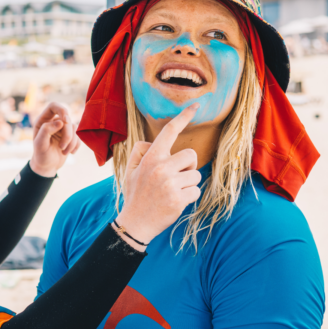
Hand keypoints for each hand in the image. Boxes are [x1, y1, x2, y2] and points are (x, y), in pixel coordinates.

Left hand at [30, 102, 80, 176]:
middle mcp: (53, 122)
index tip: (65, 121)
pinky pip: (79, 136)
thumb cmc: (41, 155)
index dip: (62, 110)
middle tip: (62, 146)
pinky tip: (70, 152)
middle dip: (67, 134)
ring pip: (74, 128)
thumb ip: (46, 130)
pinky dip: (76, 145)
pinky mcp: (70, 136)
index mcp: (43, 121)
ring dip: (71, 142)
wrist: (47, 167)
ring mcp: (63, 129)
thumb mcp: (40, 144)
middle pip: (67, 118)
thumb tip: (60, 121)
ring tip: (64, 152)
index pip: (53, 106)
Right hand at [115, 104, 200, 249]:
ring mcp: (170, 184)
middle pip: (191, 155)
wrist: (135, 223)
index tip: (196, 106)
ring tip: (171, 192)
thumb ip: (140, 151)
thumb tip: (153, 142)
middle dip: (187, 166)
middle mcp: (161, 167)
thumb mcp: (131, 169)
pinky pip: (196, 191)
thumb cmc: (135, 193)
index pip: (169, 131)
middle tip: (175, 177)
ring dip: (188, 184)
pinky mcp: (179, 199)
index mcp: (151, 157)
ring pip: (195, 175)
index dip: (184, 116)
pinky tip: (175, 202)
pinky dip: (189, 197)